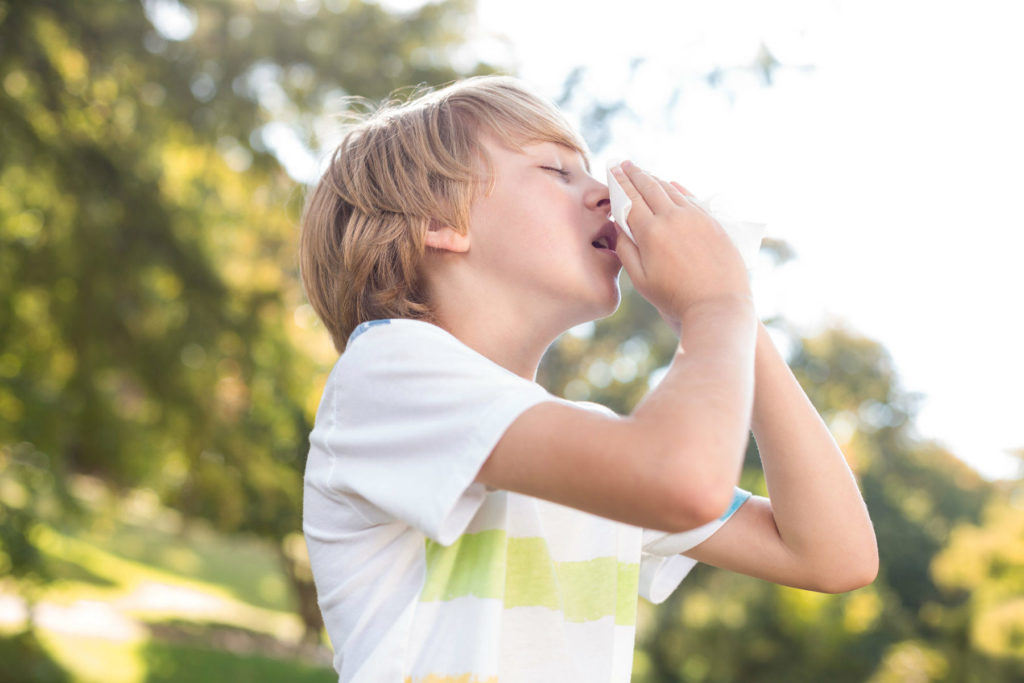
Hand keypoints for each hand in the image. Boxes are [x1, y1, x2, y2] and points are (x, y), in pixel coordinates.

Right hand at [610, 161, 751, 322]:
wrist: (718, 306)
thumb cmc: (675, 299)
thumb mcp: (641, 280)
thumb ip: (626, 250)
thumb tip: (618, 226)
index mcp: (650, 232)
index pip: (630, 199)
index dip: (619, 183)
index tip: (612, 170)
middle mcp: (673, 218)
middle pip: (649, 187)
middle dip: (635, 174)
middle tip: (624, 164)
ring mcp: (695, 217)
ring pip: (671, 189)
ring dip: (655, 178)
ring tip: (644, 172)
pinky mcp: (713, 222)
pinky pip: (691, 198)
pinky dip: (678, 188)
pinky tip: (672, 183)